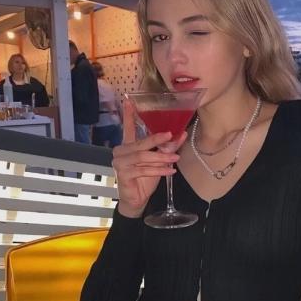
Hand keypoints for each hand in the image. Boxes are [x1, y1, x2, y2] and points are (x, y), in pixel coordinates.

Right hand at [112, 99, 186, 217]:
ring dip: (161, 158)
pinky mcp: (123, 175)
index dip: (128, 114)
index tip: (129, 100)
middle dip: (156, 139)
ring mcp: (120, 163)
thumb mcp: (157, 161)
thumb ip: (165, 148)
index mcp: (127, 146)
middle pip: (140, 143)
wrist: (136, 200)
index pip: (127, 128)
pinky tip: (170, 171)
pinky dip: (159, 170)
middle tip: (170, 135)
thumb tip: (180, 134)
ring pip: (143, 157)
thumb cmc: (144, 178)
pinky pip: (143, 170)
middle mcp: (121, 152)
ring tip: (175, 158)